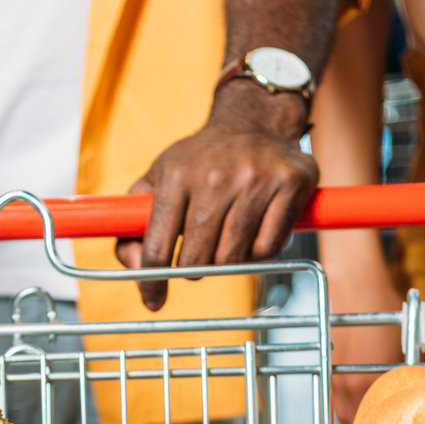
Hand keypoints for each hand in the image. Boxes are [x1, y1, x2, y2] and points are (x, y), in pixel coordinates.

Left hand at [115, 98, 317, 310]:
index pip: (157, 249)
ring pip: (232, 259)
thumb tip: (137, 271)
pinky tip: (255, 228)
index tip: (154, 301)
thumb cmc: (199, 163)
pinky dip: (259, 252)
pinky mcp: (291, 183)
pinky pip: (267, 249)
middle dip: (195, 268)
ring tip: (228, 236)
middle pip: (197, 261)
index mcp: (176, 176)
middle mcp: (215, 175)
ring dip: (227, 260)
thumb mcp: (157, 182)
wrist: (254, 120)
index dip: (152, 283)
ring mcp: (256, 178)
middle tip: (200, 255)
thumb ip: (133, 229)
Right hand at [325, 258, 404, 423]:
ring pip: (340, 408)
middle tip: (380, 416)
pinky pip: (334, 392)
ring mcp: (333, 374)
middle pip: (352, 420)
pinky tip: (357, 385)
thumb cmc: (382, 305)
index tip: (393, 421)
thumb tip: (420, 381)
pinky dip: (345, 394)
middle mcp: (348, 384)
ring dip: (353, 409)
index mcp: (370, 382)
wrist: (355, 283)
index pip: (375, 419)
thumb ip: (411, 366)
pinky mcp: (326, 364)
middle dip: (365, 422)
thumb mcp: (408, 338)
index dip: (384, 423)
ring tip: (368, 403)